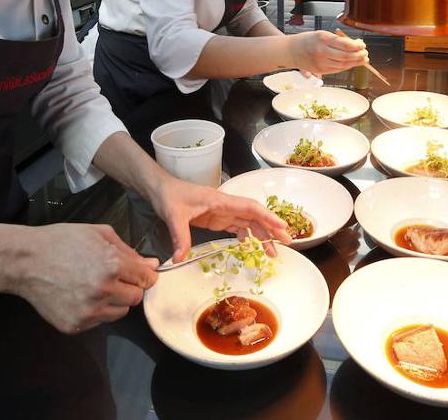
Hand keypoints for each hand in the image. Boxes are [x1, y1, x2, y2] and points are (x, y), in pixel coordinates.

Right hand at [9, 223, 157, 333]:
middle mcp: (103, 291)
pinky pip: (99, 321)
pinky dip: (96, 310)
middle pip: (136, 297)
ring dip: (114, 300)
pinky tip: (80, 295)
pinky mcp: (76, 325)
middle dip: (129, 287)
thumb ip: (128, 251)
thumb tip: (152, 265)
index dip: (144, 274)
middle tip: (112, 277)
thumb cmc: (61, 242)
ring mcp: (89, 311)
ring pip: (120, 312)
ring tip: (94, 285)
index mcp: (111, 265)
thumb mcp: (98, 233)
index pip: (147, 279)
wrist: (25, 262)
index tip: (137, 272)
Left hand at [147, 175, 291, 262]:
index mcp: (221, 201)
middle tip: (287, 243)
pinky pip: (237, 226)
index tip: (283, 227)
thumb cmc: (169, 196)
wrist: (160, 189)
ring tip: (273, 252)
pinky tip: (249, 246)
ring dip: (262, 235)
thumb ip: (179, 237)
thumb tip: (179, 258)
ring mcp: (222, 212)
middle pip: (255, 216)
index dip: (268, 217)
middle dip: (272, 228)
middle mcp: (226, 206)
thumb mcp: (173, 216)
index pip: (250, 208)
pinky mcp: (217, 218)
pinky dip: (246, 235)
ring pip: (248, 223)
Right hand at [288, 31, 367, 74]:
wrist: (290, 51)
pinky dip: (346, 67)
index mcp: (322, 38)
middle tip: (365, 53)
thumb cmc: (307, 40)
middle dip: (358, 56)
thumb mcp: (322, 34)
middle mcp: (321, 51)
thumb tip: (355, 45)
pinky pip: (337, 70)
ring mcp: (320, 62)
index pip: (345, 44)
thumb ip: (337, 40)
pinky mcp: (320, 70)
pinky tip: (352, 63)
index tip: (362, 44)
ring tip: (362, 59)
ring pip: (343, 65)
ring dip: (355, 62)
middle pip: (345, 56)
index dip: (357, 46)